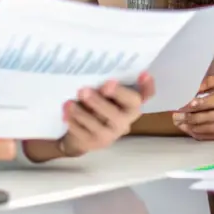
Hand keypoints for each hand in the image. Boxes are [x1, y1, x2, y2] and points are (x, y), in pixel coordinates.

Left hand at [26, 73, 155, 161]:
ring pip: (99, 125)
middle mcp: (125, 120)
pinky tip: (66, 113)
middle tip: (83, 91)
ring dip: (82, 113)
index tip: (142, 74)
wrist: (82, 134)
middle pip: (117, 114)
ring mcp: (111, 134)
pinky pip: (84, 134)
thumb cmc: (96, 105)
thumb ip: (106, 86)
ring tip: (69, 103)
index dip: (147, 86)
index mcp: (131, 104)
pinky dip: (74, 123)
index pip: (145, 96)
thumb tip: (97, 70)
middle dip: (101, 102)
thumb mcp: (103, 94)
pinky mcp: (95, 143)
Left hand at [174, 41, 213, 140]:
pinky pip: (209, 131)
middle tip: (181, 107)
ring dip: (192, 120)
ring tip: (177, 118)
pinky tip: (185, 127)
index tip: (190, 91)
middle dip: (197, 106)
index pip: (212, 82)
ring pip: (209, 119)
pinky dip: (196, 130)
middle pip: (212, 103)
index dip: (201, 87)